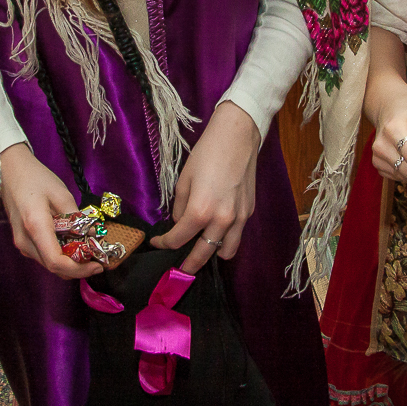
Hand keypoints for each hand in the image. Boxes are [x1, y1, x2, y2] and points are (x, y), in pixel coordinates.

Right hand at [0, 144, 95, 279]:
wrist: (10, 171)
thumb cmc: (36, 179)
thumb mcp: (62, 194)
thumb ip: (77, 219)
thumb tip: (93, 236)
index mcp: (35, 227)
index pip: (56, 262)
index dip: (79, 269)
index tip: (98, 265)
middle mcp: (25, 241)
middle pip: (54, 267)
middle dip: (78, 268)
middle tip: (98, 260)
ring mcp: (21, 243)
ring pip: (49, 264)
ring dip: (70, 263)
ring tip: (89, 252)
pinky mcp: (23, 242)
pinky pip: (44, 256)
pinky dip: (61, 256)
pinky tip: (73, 245)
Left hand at [151, 101, 259, 273]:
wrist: (238, 137)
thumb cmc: (206, 154)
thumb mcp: (184, 180)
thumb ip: (180, 207)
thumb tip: (179, 222)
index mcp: (200, 211)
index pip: (178, 239)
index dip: (163, 244)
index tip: (156, 244)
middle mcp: (221, 221)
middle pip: (201, 255)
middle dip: (187, 265)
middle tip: (178, 268)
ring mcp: (239, 219)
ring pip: (226, 253)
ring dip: (212, 255)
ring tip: (201, 250)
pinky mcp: (249, 212)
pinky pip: (237, 236)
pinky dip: (226, 239)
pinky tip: (216, 231)